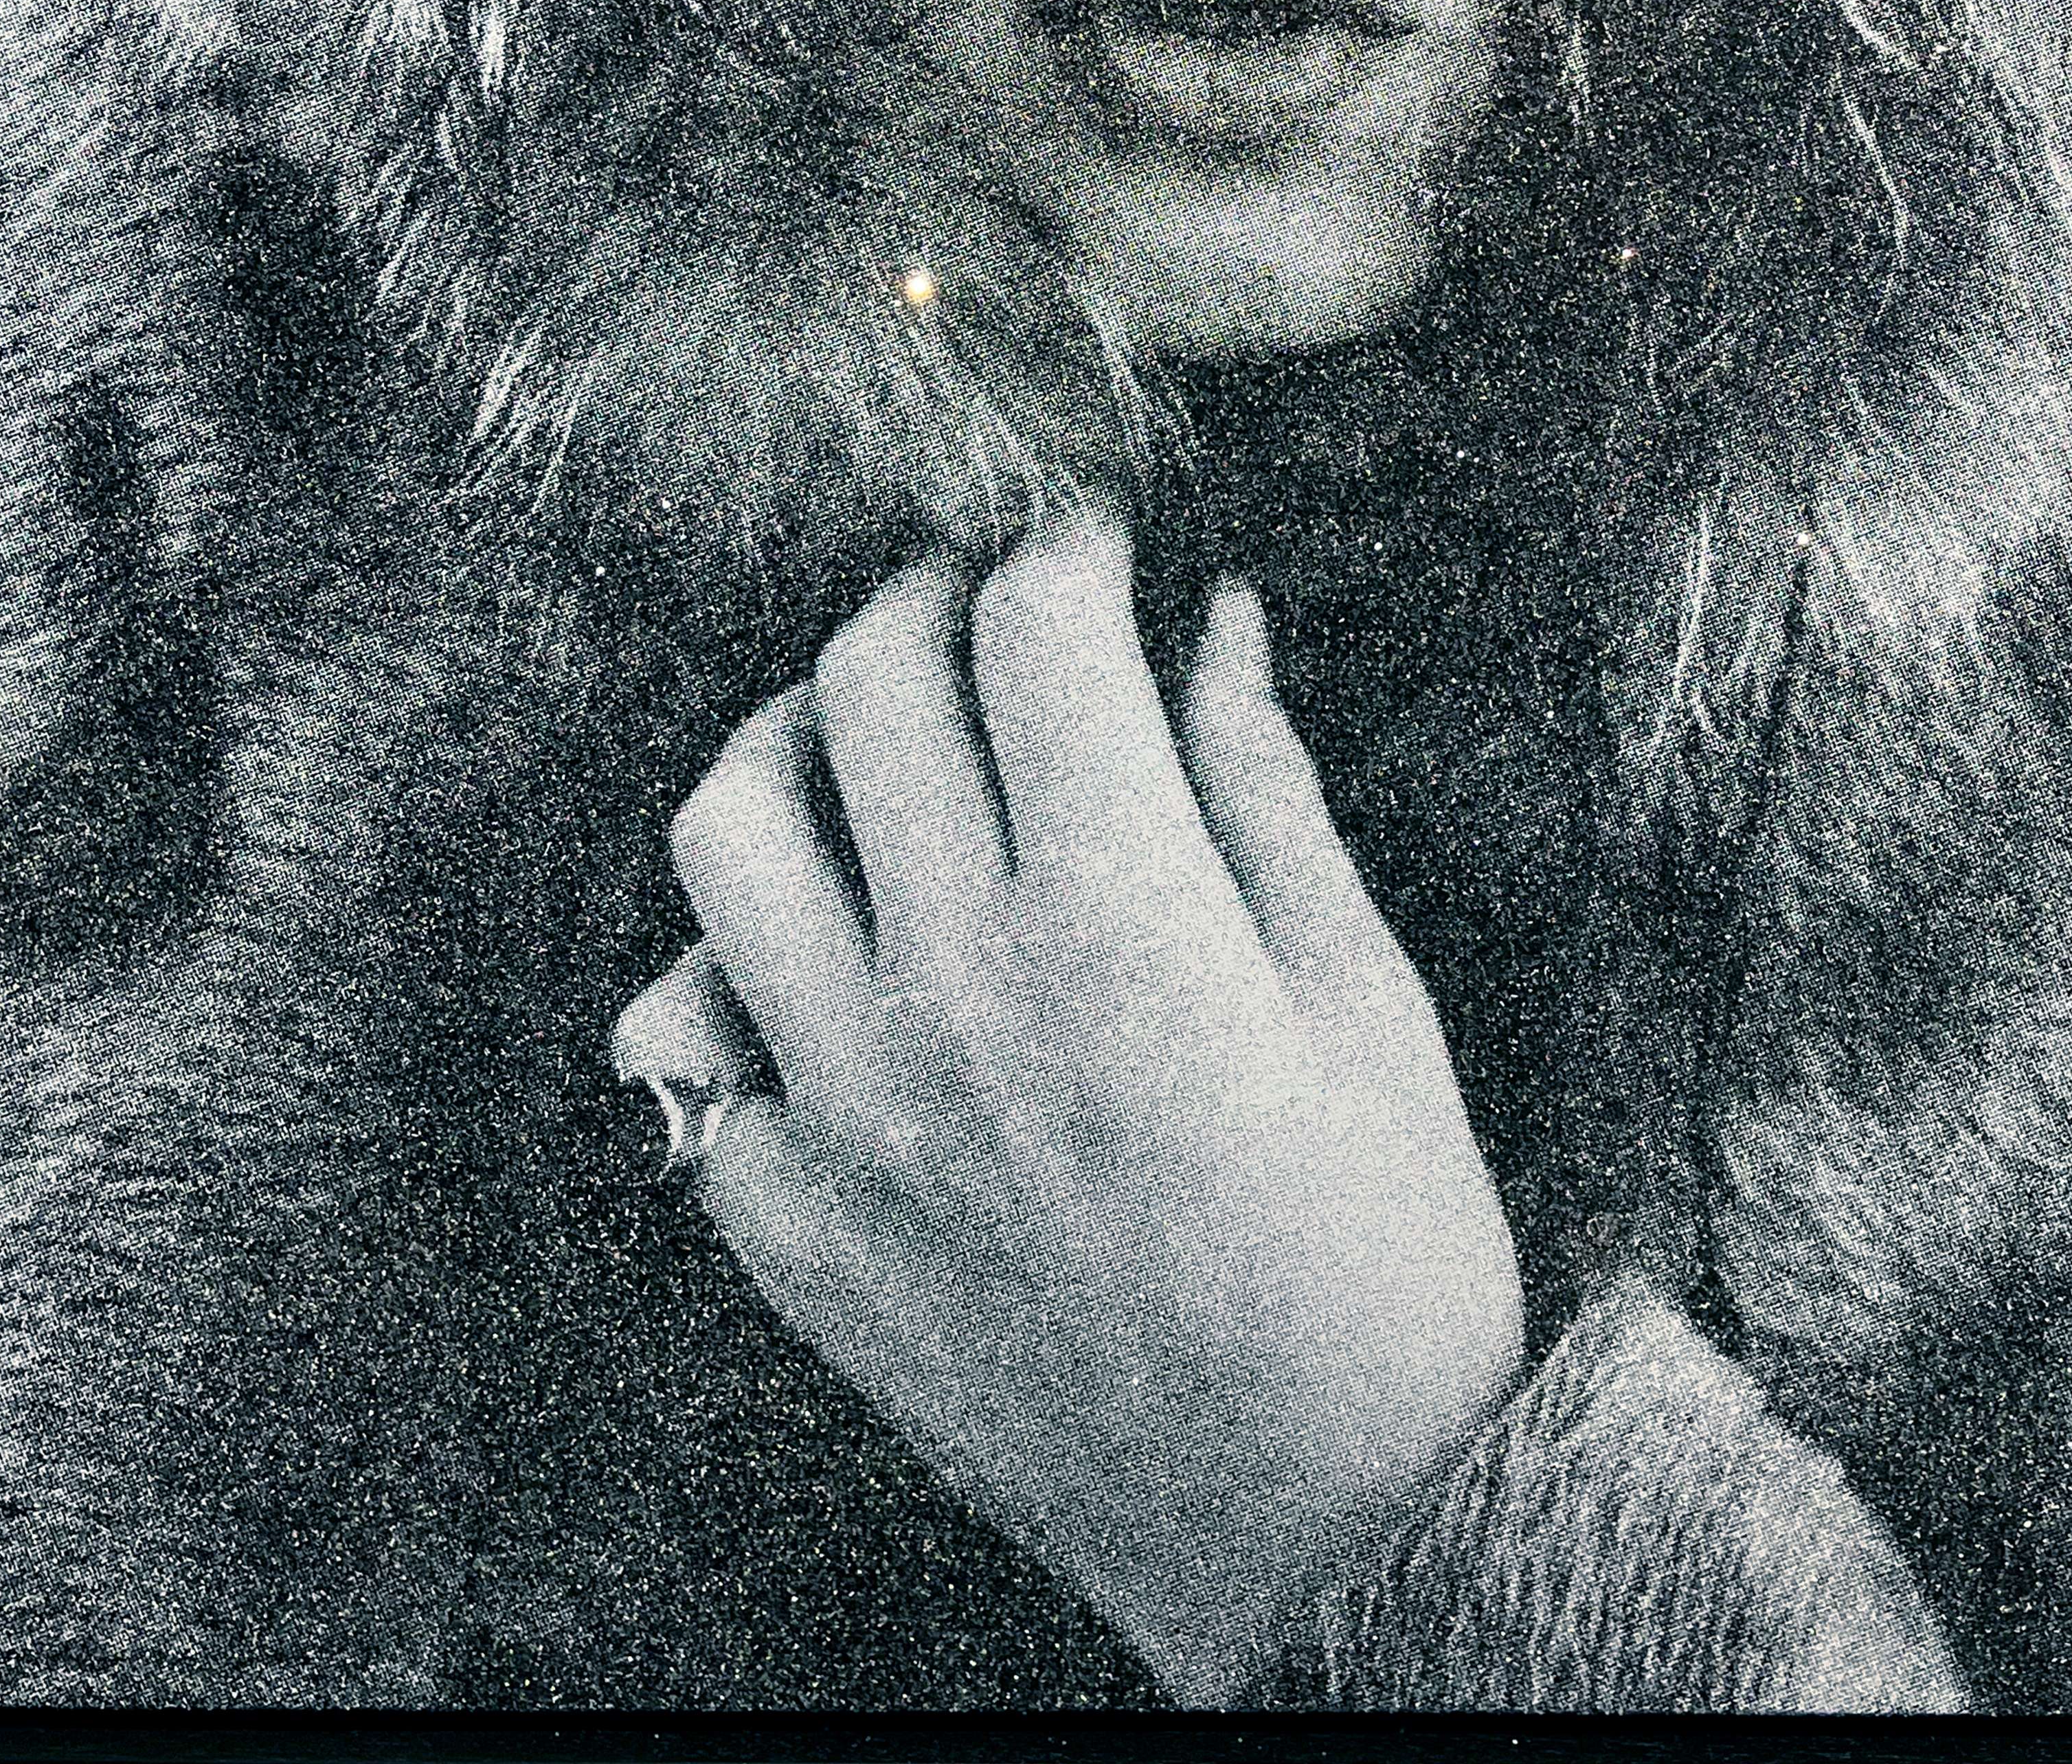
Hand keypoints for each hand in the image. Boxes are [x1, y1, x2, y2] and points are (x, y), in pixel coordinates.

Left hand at [612, 506, 1524, 1703]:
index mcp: (1120, 918)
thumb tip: (1215, 614)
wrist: (1322, 1533)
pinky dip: (741, 958)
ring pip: (726, 826)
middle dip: (932, 593)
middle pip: (869, 680)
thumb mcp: (1366, 996)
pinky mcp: (788, 1228)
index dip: (1065, 541)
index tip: (1094, 537)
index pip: (1033, 625)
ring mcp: (846, 1115)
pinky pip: (689, 1036)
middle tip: (988, 600)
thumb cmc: (1383, 1254)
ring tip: (868, 735)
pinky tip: (827, 947)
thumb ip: (1263, 784)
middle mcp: (951, 994)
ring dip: (795, 737)